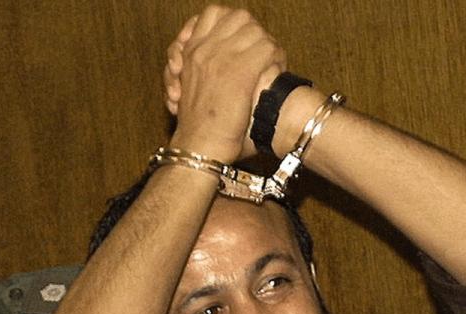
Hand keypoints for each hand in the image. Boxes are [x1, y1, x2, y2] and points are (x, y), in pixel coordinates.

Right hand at [163, 6, 285, 160]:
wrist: (200, 146)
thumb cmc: (199, 129)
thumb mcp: (187, 91)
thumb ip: (201, 71)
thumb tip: (226, 66)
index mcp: (191, 53)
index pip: (213, 14)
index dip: (231, 23)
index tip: (240, 41)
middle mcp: (204, 49)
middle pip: (237, 17)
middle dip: (253, 32)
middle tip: (260, 50)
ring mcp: (221, 58)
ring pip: (254, 30)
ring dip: (267, 45)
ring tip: (271, 61)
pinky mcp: (240, 71)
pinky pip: (266, 49)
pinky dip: (276, 58)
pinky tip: (277, 70)